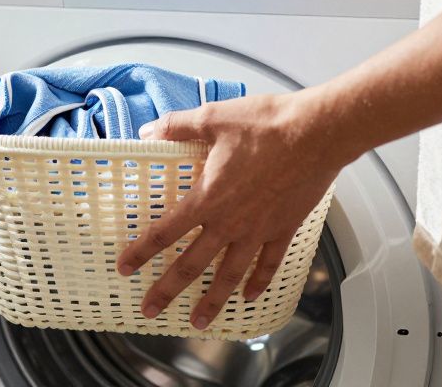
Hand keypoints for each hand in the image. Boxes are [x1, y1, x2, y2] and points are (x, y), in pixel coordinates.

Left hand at [116, 91, 349, 329]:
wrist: (317, 133)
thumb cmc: (267, 124)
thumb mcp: (212, 118)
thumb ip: (177, 126)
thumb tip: (149, 130)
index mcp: (208, 197)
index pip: (165, 232)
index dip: (141, 251)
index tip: (124, 268)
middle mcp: (230, 222)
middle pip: (192, 264)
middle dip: (167, 290)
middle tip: (150, 310)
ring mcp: (259, 230)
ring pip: (230, 275)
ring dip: (212, 300)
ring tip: (199, 323)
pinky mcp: (284, 228)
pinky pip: (269, 264)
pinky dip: (259, 282)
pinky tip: (249, 297)